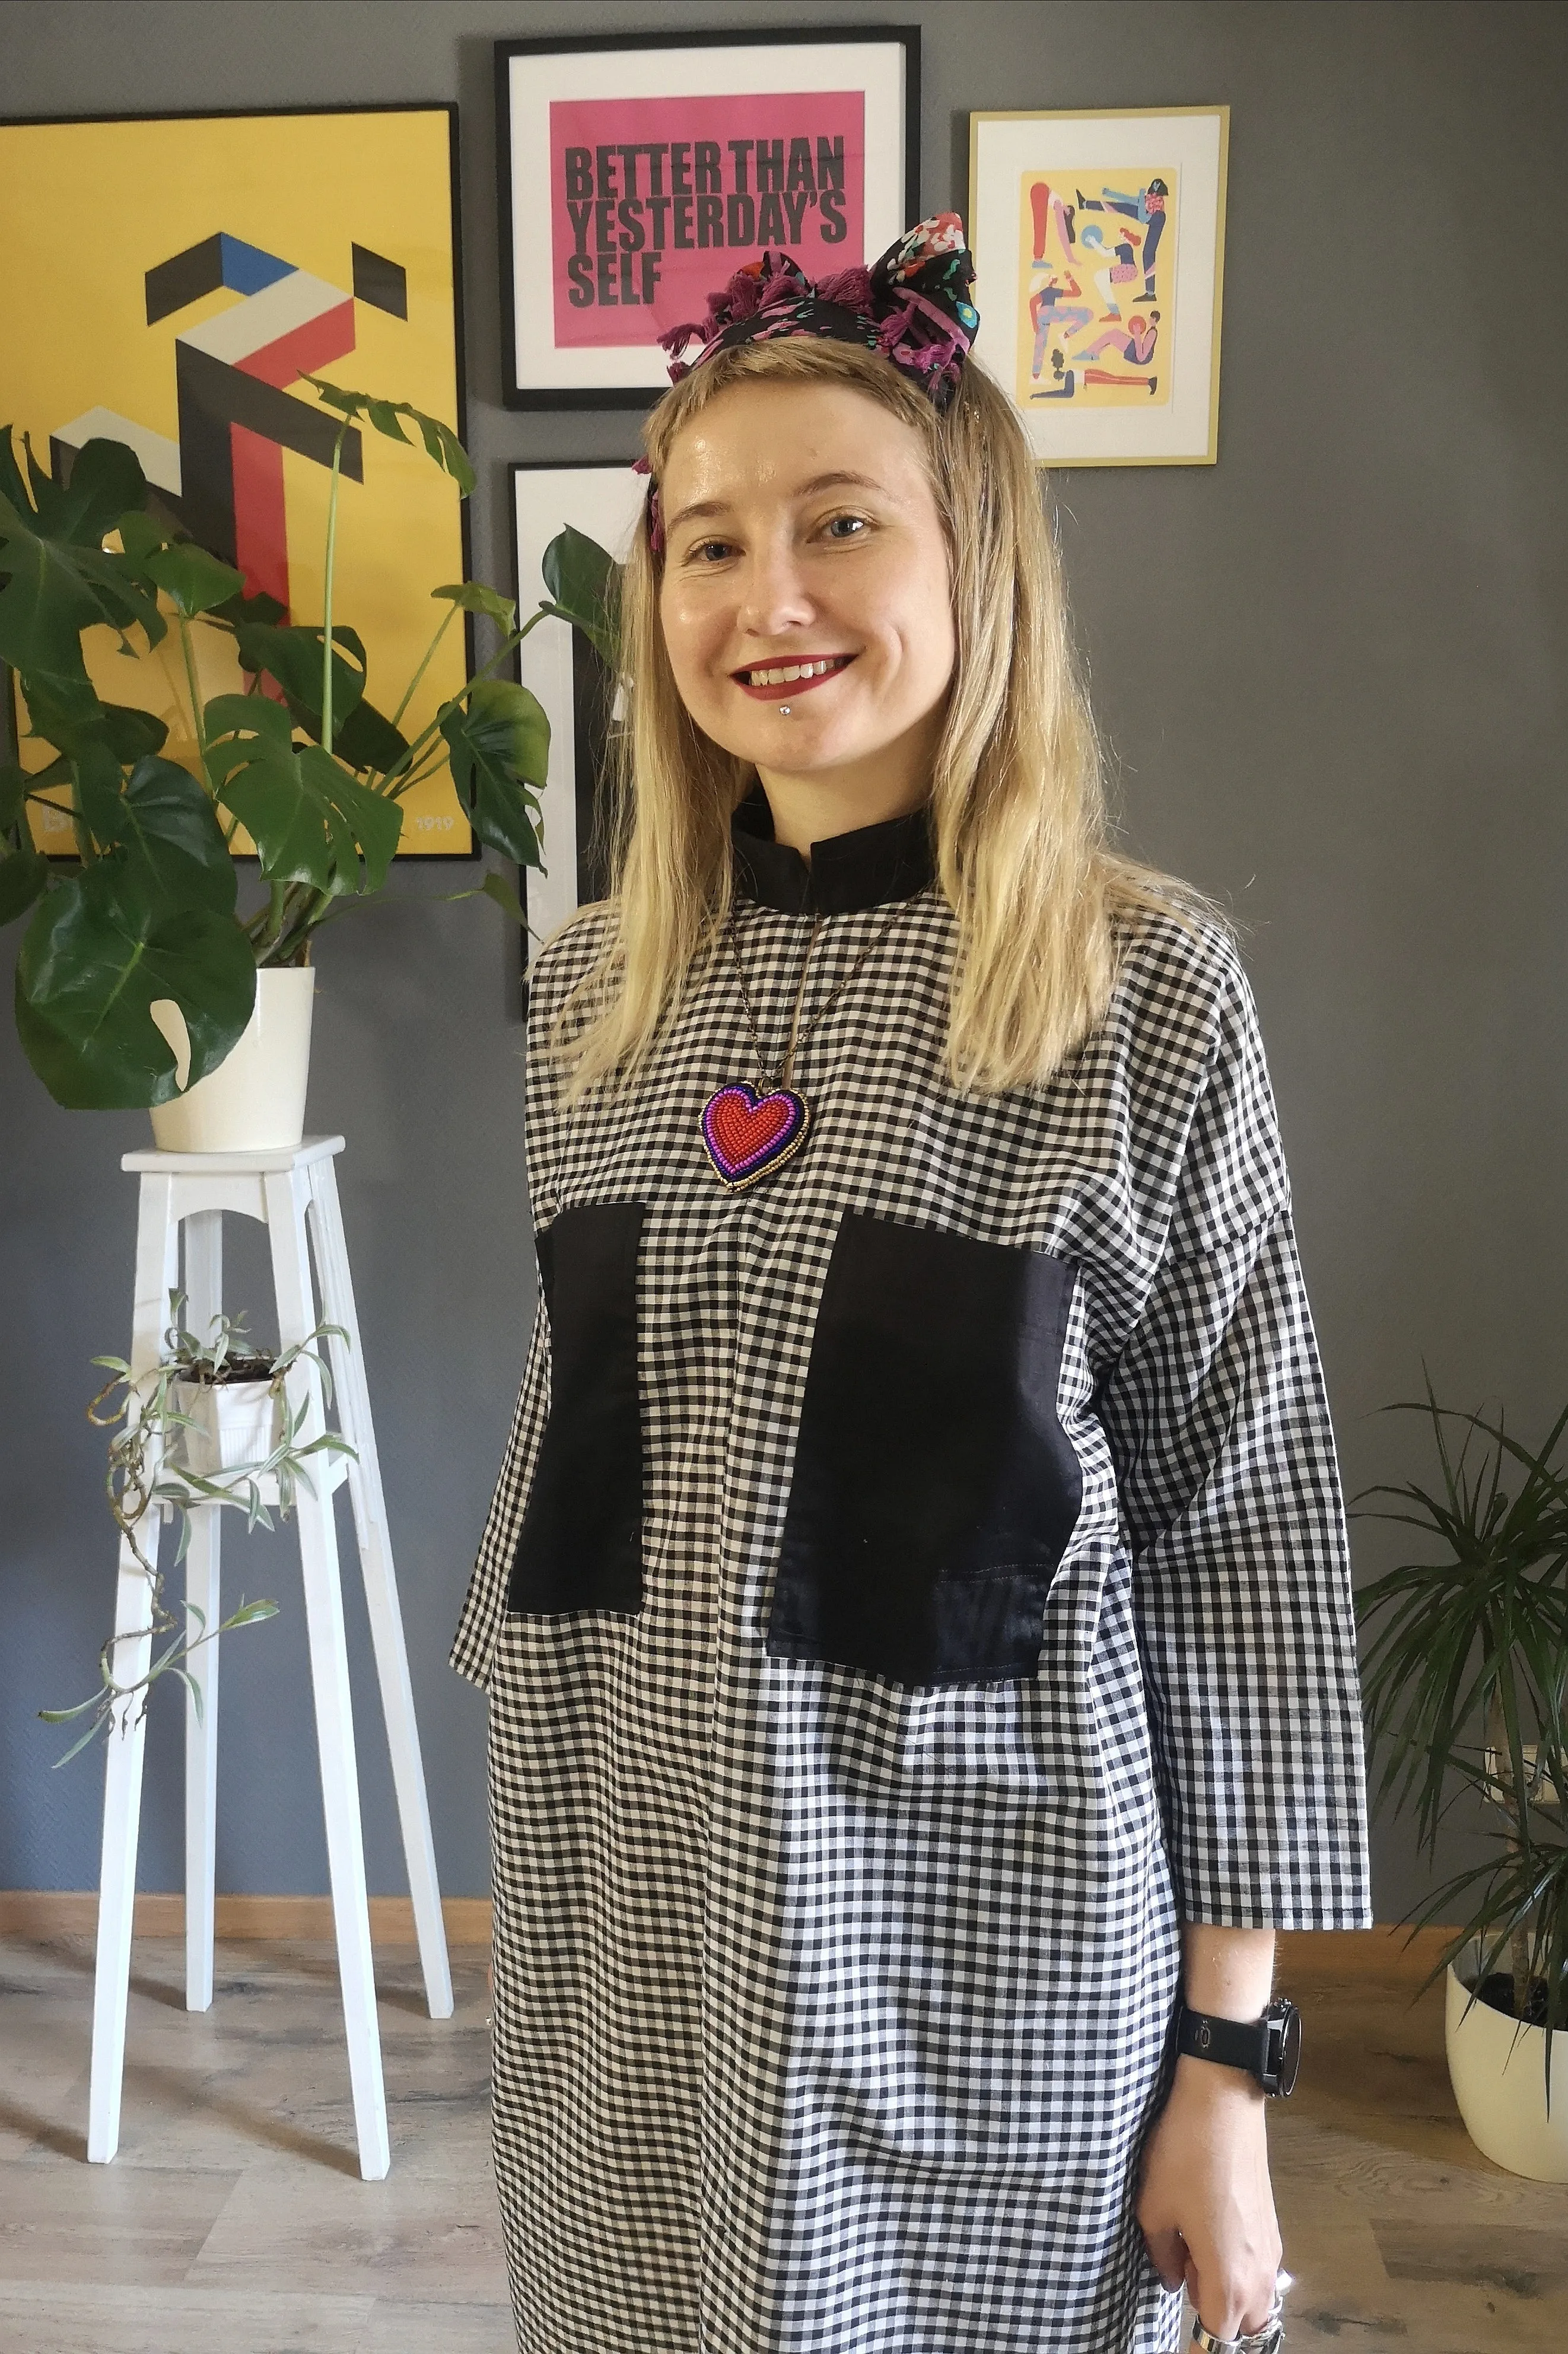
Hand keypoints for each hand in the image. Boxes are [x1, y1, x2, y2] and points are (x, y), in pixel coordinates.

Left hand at [1136, 2056, 1281, 2341]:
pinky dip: (1238, 2268)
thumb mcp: (1154, 2208)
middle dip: (1215, 2315)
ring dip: (1228, 2291)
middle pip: (1244, 2323)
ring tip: (1193, 2248)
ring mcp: (1270, 2247)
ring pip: (1256, 2298)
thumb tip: (1172, 2278)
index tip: (1183, 2338)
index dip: (1198, 2342)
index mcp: (1229, 2277)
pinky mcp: (1272, 2224)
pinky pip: (1259, 2269)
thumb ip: (1162, 2257)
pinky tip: (1210, 2230)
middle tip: (1182, 2273)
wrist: (1222, 2102)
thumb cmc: (1184, 2156)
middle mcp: (1259, 2271)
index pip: (1219, 2336)